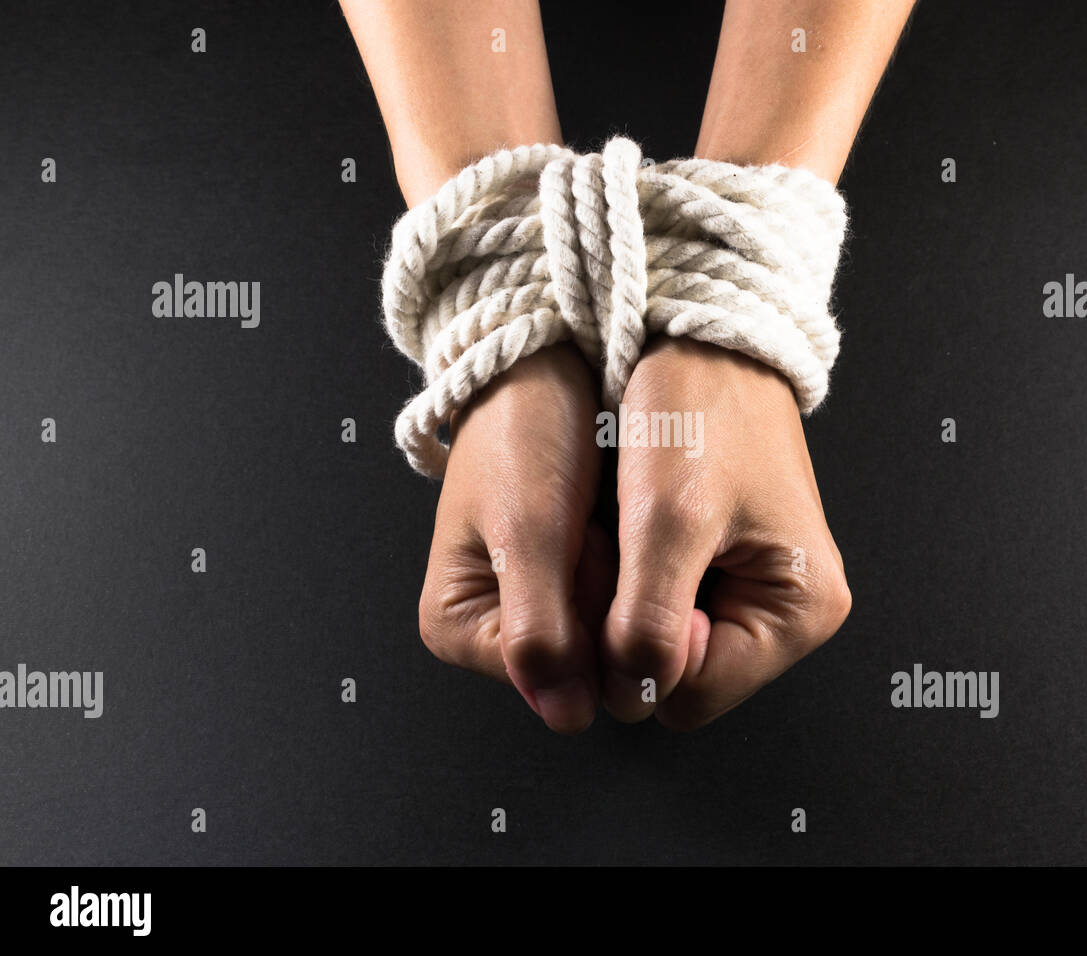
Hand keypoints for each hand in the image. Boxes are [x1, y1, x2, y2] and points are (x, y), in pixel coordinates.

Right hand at [417, 343, 613, 733]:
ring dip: (623, 581)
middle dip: (607, 600)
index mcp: (457, 628)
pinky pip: (617, 598)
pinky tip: (617, 523)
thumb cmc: (524, 431)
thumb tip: (566, 716)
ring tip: (601, 517)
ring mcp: (535, 605)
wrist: (544, 364)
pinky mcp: (569, 580)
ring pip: (606, 631)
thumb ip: (542, 631)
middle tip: (597, 530)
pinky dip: (629, 564)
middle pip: (580, 659)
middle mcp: (492, 628)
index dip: (591, 621)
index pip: (552, 674)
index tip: (591, 550)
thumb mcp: (530, 530)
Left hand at [601, 337, 851, 729]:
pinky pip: (662, 604)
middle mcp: (787, 609)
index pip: (689, 697)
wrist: (701, 334)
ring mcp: (756, 587)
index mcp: (799, 611)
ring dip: (625, 601)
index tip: (619, 581)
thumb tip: (629, 698)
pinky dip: (630, 578)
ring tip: (621, 531)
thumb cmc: (701, 408)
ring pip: (662, 642)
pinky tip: (626, 529)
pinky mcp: (725, 564)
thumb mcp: (666, 521)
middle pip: (678, 675)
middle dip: (630, 627)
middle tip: (615, 549)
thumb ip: (647, 625)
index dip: (636, 654)